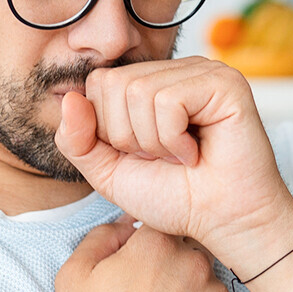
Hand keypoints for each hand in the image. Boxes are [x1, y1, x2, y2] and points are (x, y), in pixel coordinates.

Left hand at [55, 57, 292, 272]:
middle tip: (164, 157)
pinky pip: (168, 102)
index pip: (99, 82)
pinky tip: (196, 152)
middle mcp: (177, 70)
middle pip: (115, 84)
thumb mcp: (109, 171)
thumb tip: (68, 98)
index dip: (109, 130)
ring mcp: (203, 71)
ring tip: (182, 156)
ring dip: (153, 142)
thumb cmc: (175, 197)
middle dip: (129, 137)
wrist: (222, 222)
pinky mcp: (224, 83)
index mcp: (152, 81)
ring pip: (138, 92)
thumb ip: (78, 139)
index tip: (144, 155)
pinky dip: (174, 139)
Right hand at [55, 220, 226, 291]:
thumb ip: (100, 238)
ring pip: (200, 274)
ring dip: (184, 286)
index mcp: (156, 244)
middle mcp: (192, 261)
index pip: (159, 222)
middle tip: (144, 290)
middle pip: (184, 247)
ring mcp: (211, 290)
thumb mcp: (76, 277)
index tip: (135, 259)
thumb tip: (123, 224)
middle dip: (168, 263)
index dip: (145, 241)